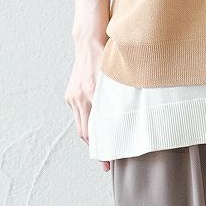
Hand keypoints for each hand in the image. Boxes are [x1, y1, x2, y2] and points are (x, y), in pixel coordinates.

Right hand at [64, 36, 110, 171]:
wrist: (89, 41)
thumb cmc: (108, 55)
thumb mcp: (117, 75)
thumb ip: (122, 94)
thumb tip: (134, 114)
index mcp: (92, 93)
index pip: (96, 129)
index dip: (104, 147)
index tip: (109, 162)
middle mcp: (80, 97)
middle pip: (86, 132)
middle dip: (96, 148)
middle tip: (107, 164)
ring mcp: (73, 96)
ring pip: (81, 125)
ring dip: (91, 137)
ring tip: (103, 148)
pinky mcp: (70, 94)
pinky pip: (79, 115)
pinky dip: (87, 122)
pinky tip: (98, 126)